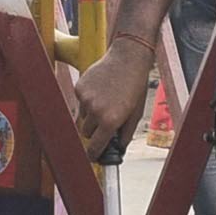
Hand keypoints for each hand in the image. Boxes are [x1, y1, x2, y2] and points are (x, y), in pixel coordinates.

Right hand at [65, 44, 155, 162]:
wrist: (127, 59)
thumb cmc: (134, 86)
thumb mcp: (136, 113)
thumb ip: (126, 134)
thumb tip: (118, 148)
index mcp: (110, 120)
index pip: (95, 146)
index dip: (94, 154)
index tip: (93, 156)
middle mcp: (95, 111)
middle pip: (87, 133)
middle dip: (95, 131)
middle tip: (106, 121)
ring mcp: (85, 98)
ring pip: (83, 117)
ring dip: (91, 115)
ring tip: (106, 100)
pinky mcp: (79, 87)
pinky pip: (80, 101)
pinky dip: (87, 100)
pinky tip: (100, 90)